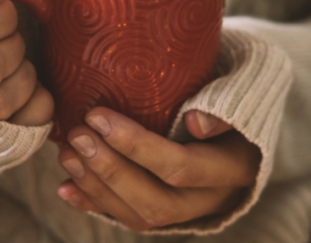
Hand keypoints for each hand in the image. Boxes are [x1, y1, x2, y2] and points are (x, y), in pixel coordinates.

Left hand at [57, 108, 260, 230]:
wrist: (243, 124)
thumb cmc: (234, 96)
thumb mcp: (240, 93)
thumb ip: (222, 106)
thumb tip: (195, 122)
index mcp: (236, 166)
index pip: (182, 166)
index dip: (137, 147)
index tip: (98, 116)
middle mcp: (214, 199)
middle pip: (158, 201)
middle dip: (111, 170)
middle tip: (77, 135)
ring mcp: (191, 211)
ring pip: (142, 216)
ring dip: (98, 187)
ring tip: (66, 154)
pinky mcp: (169, 214)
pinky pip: (130, 218)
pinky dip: (96, 204)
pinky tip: (67, 187)